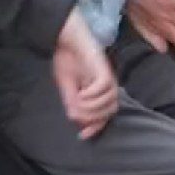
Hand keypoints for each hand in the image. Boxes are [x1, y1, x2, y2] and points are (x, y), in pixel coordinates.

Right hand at [52, 8, 118, 139]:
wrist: (64, 38)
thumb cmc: (66, 60)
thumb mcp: (67, 88)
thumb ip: (74, 105)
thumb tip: (78, 123)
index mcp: (101, 91)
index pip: (106, 115)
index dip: (96, 127)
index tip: (82, 135)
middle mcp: (108, 85)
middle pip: (110, 111)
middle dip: (92, 117)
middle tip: (75, 111)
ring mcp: (107, 76)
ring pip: (109, 102)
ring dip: (91, 107)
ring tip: (77, 99)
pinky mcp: (103, 68)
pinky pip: (103, 88)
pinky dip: (92, 95)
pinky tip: (81, 92)